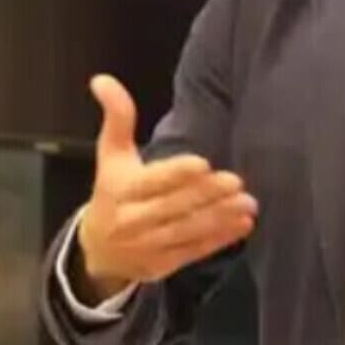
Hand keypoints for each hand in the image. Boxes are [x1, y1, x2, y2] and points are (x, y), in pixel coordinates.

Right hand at [76, 74, 256, 295]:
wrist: (97, 251)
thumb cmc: (111, 192)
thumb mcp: (110, 155)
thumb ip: (116, 118)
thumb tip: (102, 79)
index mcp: (120, 191)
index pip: (151, 182)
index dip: (176, 174)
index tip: (202, 163)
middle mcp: (132, 221)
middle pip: (173, 207)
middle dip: (205, 195)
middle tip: (236, 181)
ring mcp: (148, 247)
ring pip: (187, 231)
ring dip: (219, 218)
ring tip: (247, 203)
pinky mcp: (164, 265)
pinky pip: (194, 252)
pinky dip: (219, 240)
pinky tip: (242, 225)